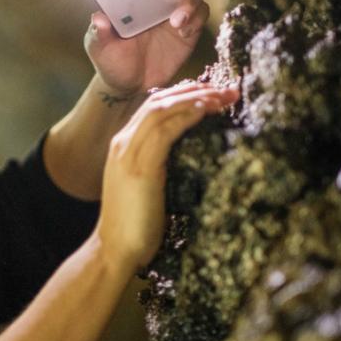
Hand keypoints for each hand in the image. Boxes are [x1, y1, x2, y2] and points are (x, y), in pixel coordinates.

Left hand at [84, 0, 209, 99]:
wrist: (130, 88)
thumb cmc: (112, 62)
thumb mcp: (100, 47)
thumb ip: (99, 33)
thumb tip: (98, 17)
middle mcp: (159, 1)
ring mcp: (176, 14)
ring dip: (191, 1)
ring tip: (177, 21)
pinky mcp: (190, 31)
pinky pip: (201, 16)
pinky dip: (196, 19)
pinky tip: (183, 32)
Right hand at [94, 82, 238, 272]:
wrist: (114, 250)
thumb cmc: (136, 226)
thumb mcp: (149, 188)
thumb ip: (162, 167)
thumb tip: (190, 156)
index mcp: (124, 146)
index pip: (154, 108)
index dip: (184, 96)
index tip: (212, 95)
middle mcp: (123, 142)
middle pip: (160, 102)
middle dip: (195, 91)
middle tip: (227, 90)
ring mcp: (128, 153)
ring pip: (162, 110)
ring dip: (196, 99)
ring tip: (223, 97)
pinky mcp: (140, 166)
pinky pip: (164, 130)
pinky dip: (186, 116)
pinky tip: (206, 111)